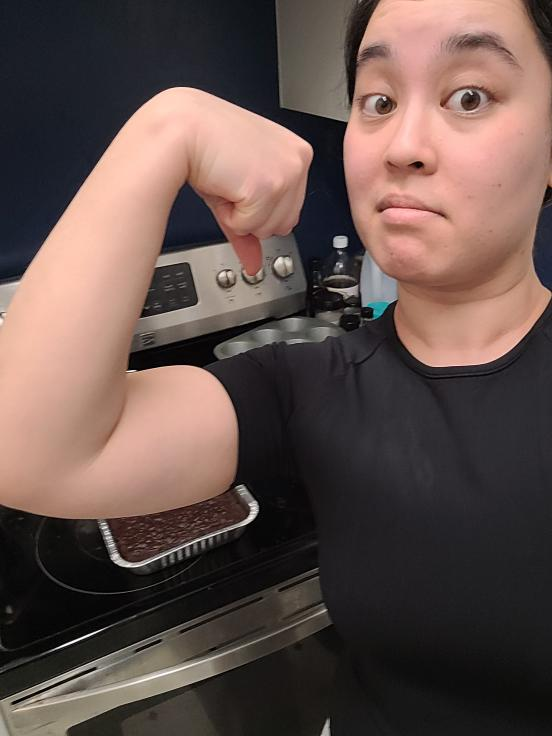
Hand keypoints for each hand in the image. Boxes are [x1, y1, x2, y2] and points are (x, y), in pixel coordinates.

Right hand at [183, 89, 312, 273]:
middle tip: (231, 184)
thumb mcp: (238, 185)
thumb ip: (252, 226)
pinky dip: (229, 216)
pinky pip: (249, 227)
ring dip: (240, 216)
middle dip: (251, 216)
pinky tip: (222, 184)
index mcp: (295, 153)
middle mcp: (297, 161)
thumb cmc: (205, 143)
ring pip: (267, 229)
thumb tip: (254, 263)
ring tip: (226, 182)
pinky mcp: (268, 187)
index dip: (260, 209)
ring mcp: (286, 174)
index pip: (291, 211)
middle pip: (283, 225)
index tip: (242, 186)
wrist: (179, 129)